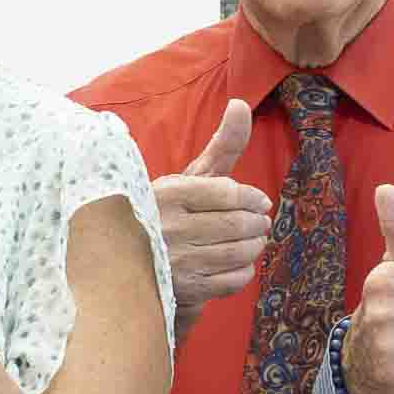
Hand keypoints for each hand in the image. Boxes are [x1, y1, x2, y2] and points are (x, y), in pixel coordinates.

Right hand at [154, 93, 276, 309]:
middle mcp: (168, 227)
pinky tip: (236, 262)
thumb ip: (222, 145)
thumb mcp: (190, 178)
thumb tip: (241, 104)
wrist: (134, 265)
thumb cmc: (170, 212)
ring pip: (239, 251)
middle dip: (258, 223)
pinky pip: (234, 279)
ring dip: (255, 245)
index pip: (227, 193)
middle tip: (259, 222)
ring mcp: (176, 261)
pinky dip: (245, 269)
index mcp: (168, 194)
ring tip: (252, 240)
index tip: (259, 202)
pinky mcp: (184, 289)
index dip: (252, 198)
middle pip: (238, 224)